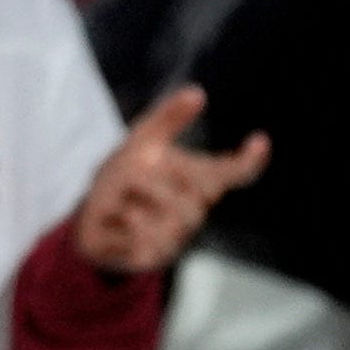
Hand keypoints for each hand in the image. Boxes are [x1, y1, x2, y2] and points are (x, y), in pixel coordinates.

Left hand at [68, 85, 271, 274]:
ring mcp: (177, 236)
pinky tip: (116, 216)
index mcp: (195, 180)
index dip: (249, 160)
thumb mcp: (139, 142)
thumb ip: (168, 118)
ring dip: (141, 197)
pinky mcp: (155, 257)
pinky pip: (148, 234)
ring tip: (122, 198)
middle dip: (165, 176)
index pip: (232, 172)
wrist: (90, 222)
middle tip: (131, 172)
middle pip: (202, 191)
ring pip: (177, 214)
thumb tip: (197, 91)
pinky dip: (125, 218)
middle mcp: (193, 209)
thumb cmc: (122, 179)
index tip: (260, 141)